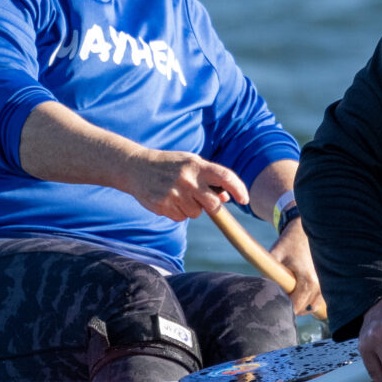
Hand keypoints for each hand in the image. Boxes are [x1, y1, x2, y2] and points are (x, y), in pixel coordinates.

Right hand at [123, 149, 249, 221]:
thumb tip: (227, 198)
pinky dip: (178, 212)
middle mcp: (187, 179)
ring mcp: (174, 193)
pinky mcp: (162, 205)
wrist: (136, 167)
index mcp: (197, 165)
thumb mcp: (191, 164)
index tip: (245, 200)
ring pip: (196, 213)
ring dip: (192, 208)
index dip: (239, 189)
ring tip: (179, 194)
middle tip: (204, 201)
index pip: (226, 177)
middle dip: (213, 206)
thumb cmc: (170, 165)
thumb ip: (210, 179)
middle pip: (213, 204)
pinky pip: (180, 218)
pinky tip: (169, 199)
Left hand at [269, 215, 323, 317]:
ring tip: (290, 294)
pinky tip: (300, 291)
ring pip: (313, 306)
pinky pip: (318, 299)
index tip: (274, 301)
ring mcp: (326, 284)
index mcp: (308, 281)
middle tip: (280, 296)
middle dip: (292, 307)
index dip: (283, 307)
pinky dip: (309, 299)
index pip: (296, 307)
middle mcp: (320, 285)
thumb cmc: (288, 244)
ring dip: (302, 304)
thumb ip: (268, 275)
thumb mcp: (274, 256)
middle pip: (305, 309)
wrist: (304, 232)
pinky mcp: (327, 282)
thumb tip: (262, 293)